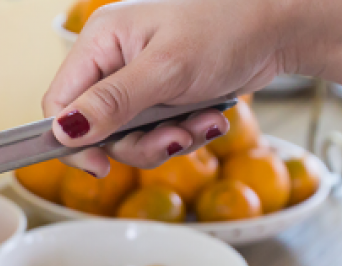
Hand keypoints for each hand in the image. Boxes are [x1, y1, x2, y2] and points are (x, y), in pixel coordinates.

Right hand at [45, 0, 295, 175]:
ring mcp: (138, 81)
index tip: (101, 165)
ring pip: (129, 138)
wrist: (282, 25)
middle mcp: (112, 61)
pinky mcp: (161, 96)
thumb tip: (65, 131)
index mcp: (100, 41)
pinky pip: (155, 134)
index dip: (73, 140)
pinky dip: (184, 134)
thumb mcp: (166, 69)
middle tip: (175, 138)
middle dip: (139, 143)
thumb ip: (113, 102)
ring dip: (168, 141)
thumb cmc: (228, 27)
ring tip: (203, 123)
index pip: (59, 104)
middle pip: (97, 130)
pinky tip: (210, 118)